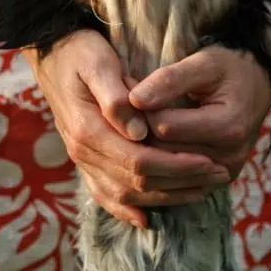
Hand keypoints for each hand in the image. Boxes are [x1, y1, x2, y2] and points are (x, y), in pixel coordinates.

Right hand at [27, 31, 231, 226]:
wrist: (52, 53)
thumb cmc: (80, 52)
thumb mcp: (99, 63)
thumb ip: (116, 97)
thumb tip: (139, 131)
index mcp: (87, 129)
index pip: (138, 160)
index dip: (176, 165)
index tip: (208, 161)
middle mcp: (82, 151)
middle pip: (136, 181)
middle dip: (180, 182)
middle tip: (218, 174)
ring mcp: (81, 158)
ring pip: (125, 192)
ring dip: (165, 196)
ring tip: (202, 190)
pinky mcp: (84, 159)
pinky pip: (104, 192)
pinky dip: (126, 209)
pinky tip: (146, 218)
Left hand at [129, 45, 270, 179]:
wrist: (257, 86)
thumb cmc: (229, 69)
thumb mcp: (203, 63)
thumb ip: (170, 80)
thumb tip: (134, 99)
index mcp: (227, 126)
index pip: (164, 127)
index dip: (139, 109)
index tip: (126, 88)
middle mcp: (228, 158)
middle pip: (162, 151)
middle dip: (138, 129)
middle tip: (122, 105)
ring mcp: (223, 174)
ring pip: (163, 171)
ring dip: (143, 147)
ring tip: (133, 120)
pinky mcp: (215, 181)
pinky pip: (174, 183)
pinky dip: (156, 164)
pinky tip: (147, 139)